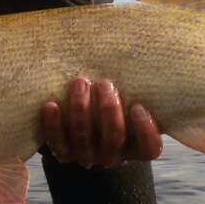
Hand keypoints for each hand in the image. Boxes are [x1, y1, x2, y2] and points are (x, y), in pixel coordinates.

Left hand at [41, 76, 162, 167]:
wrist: (80, 117)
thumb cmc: (112, 102)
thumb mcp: (128, 98)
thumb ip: (137, 88)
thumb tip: (153, 48)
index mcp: (134, 146)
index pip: (149, 148)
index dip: (146, 131)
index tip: (138, 107)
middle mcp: (112, 154)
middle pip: (114, 139)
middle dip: (109, 111)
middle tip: (105, 84)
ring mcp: (87, 155)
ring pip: (84, 139)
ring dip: (81, 110)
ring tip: (80, 83)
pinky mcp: (63, 153)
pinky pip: (57, 143)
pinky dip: (54, 124)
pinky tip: (51, 105)